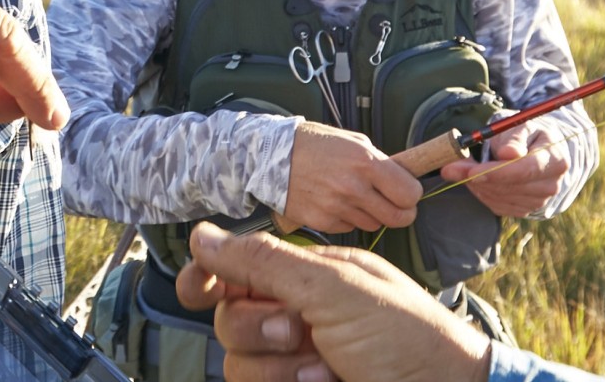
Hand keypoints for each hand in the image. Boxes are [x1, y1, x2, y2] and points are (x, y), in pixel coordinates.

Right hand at [175, 223, 490, 381]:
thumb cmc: (405, 335)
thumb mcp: (334, 286)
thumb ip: (263, 261)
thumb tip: (200, 236)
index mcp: (303, 276)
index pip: (235, 268)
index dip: (207, 277)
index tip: (199, 289)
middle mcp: (293, 314)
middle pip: (227, 317)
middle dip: (257, 327)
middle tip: (298, 330)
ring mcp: (294, 359)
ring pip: (237, 362)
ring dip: (278, 368)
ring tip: (325, 368)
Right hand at [282, 122, 421, 232]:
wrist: (270, 156)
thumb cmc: (314, 144)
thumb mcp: (353, 142)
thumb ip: (379, 162)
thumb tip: (401, 180)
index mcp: (366, 163)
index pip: (409, 194)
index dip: (411, 195)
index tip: (406, 193)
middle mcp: (353, 188)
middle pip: (398, 218)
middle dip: (401, 213)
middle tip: (394, 206)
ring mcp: (336, 207)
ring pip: (373, 225)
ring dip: (371, 215)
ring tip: (355, 198)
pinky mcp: (320, 222)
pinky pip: (348, 228)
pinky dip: (346, 219)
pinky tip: (333, 202)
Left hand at [438, 122, 566, 217]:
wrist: (537, 151)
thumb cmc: (526, 135)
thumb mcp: (520, 126)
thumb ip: (513, 138)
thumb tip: (509, 153)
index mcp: (556, 159)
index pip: (525, 170)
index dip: (496, 172)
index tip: (470, 171)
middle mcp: (551, 184)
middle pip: (511, 187)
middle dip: (478, 178)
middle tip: (451, 168)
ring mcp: (539, 201)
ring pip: (500, 197)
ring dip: (477, 185)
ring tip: (466, 168)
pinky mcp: (525, 210)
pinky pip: (497, 205)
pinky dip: (482, 193)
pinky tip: (478, 180)